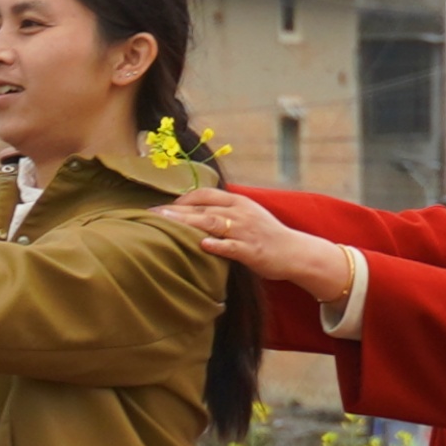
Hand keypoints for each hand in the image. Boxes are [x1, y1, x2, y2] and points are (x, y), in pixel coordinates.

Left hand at [164, 186, 362, 306]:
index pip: (204, 194)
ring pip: (212, 223)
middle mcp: (240, 212)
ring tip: (165, 224)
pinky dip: (216, 245)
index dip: (181, 199)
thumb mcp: (246, 215)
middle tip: (151, 214)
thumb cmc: (265, 235)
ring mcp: (246, 231)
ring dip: (187, 223)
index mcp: (238, 201)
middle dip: (175, 211)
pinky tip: (200, 244)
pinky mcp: (251, 251)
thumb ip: (223, 210)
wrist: (294, 252)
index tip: (163, 207)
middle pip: (202, 207)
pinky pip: (231, 247)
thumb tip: (194, 209)